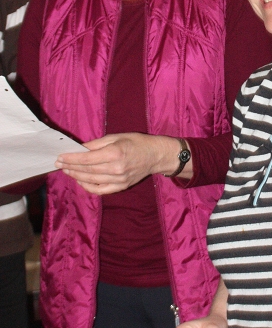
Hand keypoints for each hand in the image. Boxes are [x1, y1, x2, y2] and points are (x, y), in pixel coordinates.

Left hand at [55, 132, 186, 193]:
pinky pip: (100, 190)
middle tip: (59, 164)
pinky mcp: (121, 187)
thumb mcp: (117, 137)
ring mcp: (119, 180)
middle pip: (87, 170)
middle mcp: (116, 168)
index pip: (87, 159)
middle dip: (71, 167)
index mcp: (115, 153)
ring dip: (76, 176)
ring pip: (91, 181)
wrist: (156, 155)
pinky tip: (80, 180)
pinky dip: (88, 187)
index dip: (71, 158)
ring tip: (67, 171)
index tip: (60, 157)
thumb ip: (97, 144)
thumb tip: (80, 149)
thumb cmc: (137, 142)